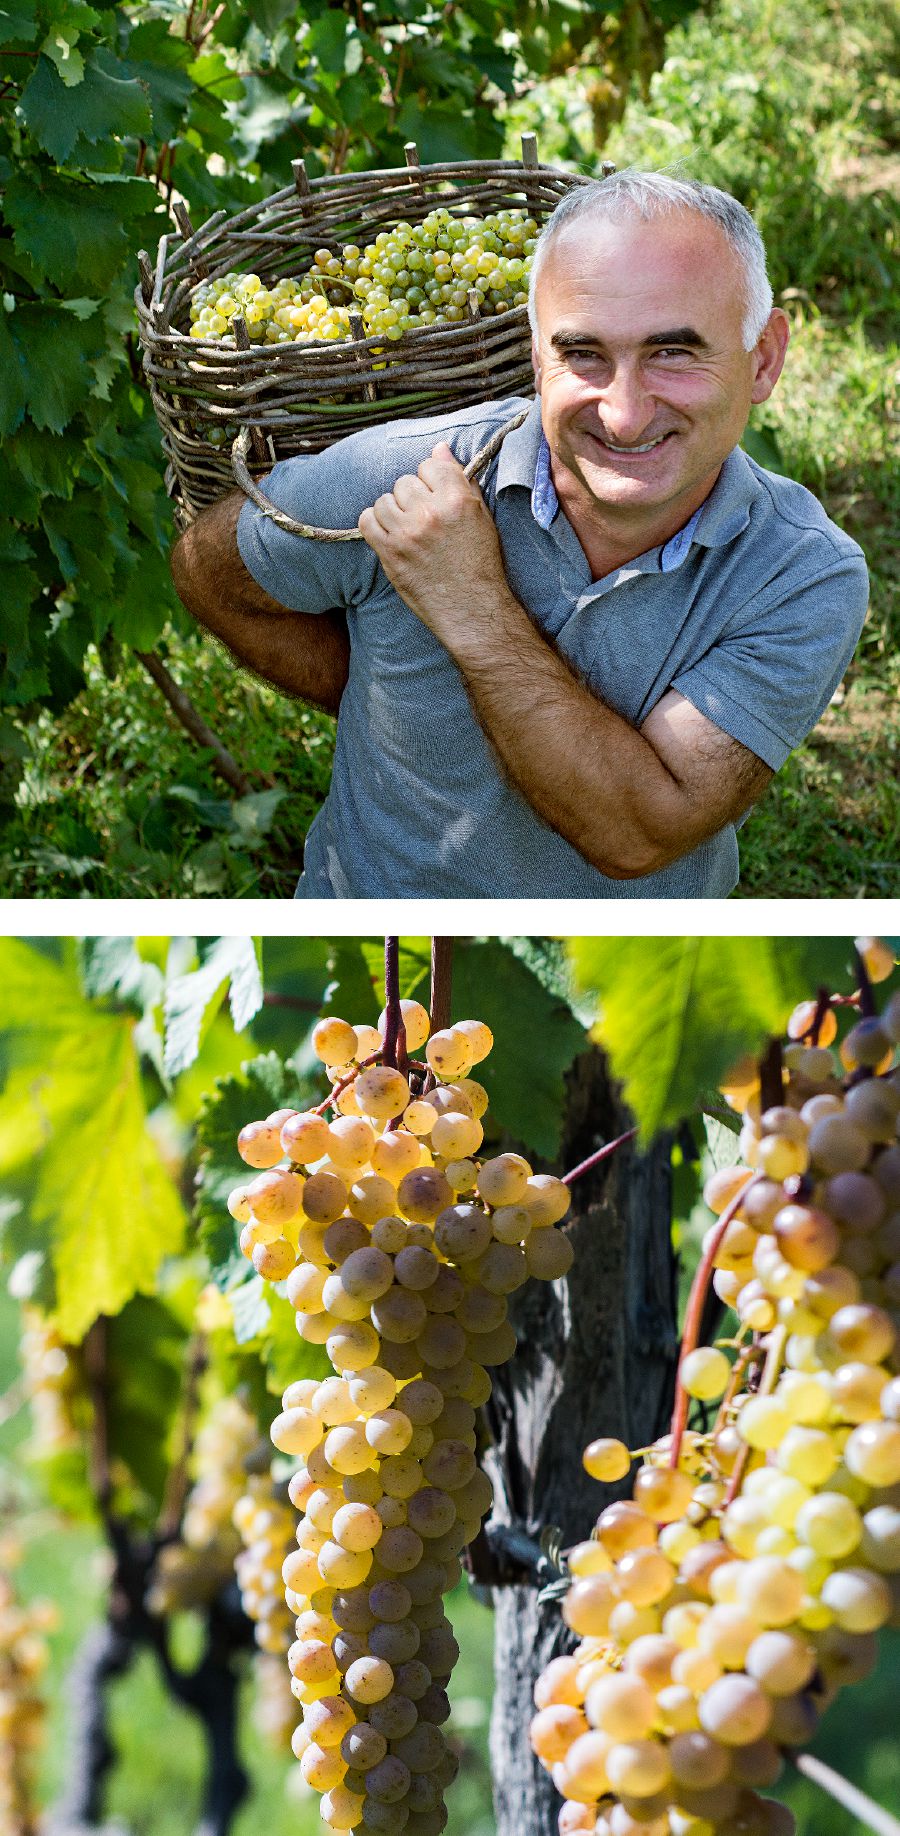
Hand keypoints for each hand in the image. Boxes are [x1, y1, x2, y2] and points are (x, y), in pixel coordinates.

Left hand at [357, 441, 513, 642]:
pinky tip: (389, 535)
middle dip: (411, 498)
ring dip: (392, 512)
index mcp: (458, 499)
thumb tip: (439, 448)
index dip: (431, 481)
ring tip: (406, 529)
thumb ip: (459, 480)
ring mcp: (408, 533)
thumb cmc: (480, 563)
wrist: (472, 609)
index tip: (435, 498)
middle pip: (404, 482)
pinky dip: (374, 525)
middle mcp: (431, 512)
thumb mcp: (480, 517)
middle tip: (423, 521)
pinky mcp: (391, 553)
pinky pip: (367, 521)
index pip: (430, 464)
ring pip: (384, 500)